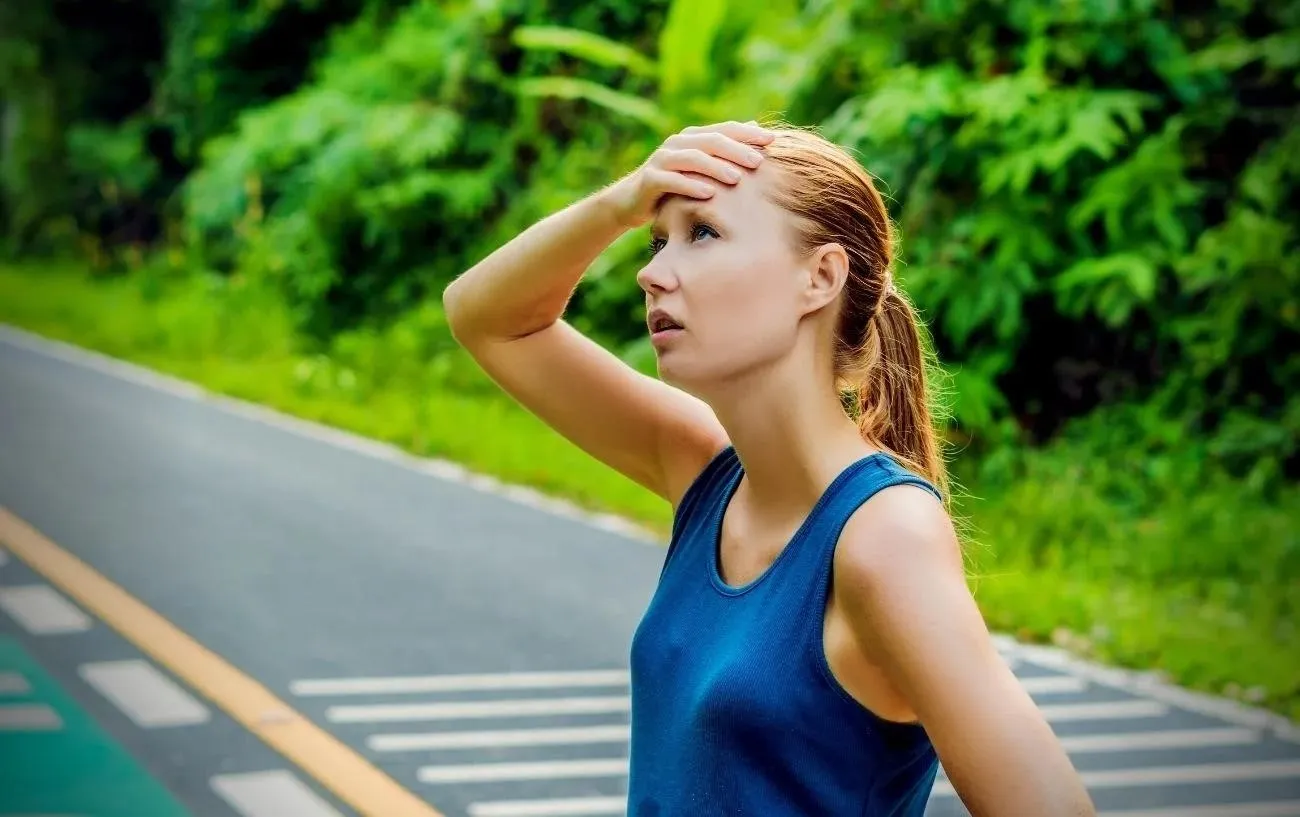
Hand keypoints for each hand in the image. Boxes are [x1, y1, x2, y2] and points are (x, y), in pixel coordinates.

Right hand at [601, 121, 775, 228]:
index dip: (748, 133)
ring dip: (716, 168)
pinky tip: (708, 194)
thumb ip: (722, 149)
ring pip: (692, 159)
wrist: (631, 202)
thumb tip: (754, 125)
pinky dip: (690, 186)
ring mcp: (662, 160)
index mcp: (693, 138)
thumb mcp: (699, 168)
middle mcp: (677, 144)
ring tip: (737, 179)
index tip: (772, 140)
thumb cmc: (673, 185)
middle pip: (711, 141)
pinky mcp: (650, 179)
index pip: (725, 130)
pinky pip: (672, 180)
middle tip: (759, 161)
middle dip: (737, 150)